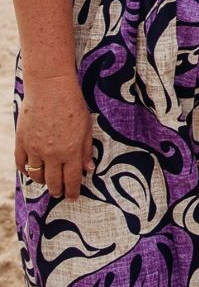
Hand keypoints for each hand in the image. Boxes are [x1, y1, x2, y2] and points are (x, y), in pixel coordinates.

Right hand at [15, 72, 93, 200]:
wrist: (50, 89)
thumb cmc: (73, 105)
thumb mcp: (87, 126)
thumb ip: (86, 149)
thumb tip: (88, 169)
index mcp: (71, 150)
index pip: (72, 179)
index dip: (73, 191)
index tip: (73, 198)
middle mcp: (52, 154)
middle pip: (53, 182)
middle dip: (58, 190)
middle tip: (60, 193)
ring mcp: (34, 149)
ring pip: (37, 176)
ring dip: (43, 182)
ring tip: (48, 182)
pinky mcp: (21, 142)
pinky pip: (22, 164)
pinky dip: (26, 170)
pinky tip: (32, 171)